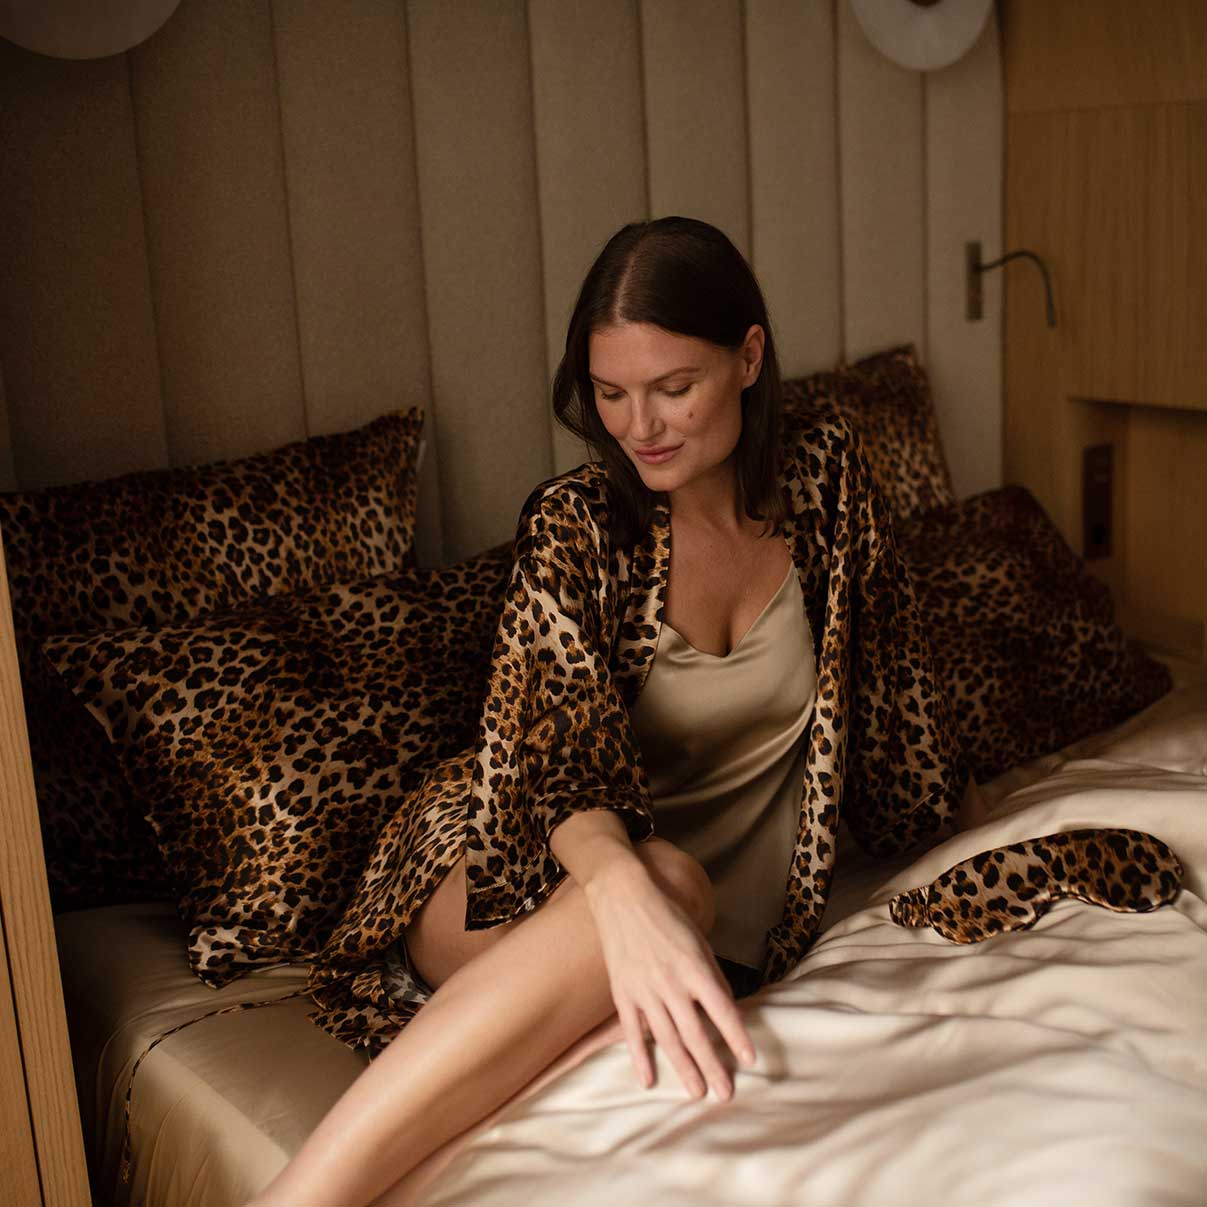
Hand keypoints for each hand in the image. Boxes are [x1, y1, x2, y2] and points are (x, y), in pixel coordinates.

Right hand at [585, 863, 756, 1101]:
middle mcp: (670, 982)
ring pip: (667, 1038)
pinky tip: (649, 1081)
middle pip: (695, 1033)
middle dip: (712, 1066)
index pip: (722, 1010)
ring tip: (697, 1093)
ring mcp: (644, 990)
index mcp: (694, 967)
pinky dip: (639, 1058)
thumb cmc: (668, 916)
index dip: (736, 1036)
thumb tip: (727, 1008)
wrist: (623, 897)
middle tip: (724, 1093)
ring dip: (683, 1068)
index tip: (749, 1060)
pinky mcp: (622, 993)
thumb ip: (712, 975)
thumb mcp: (699, 940)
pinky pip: (632, 1032)